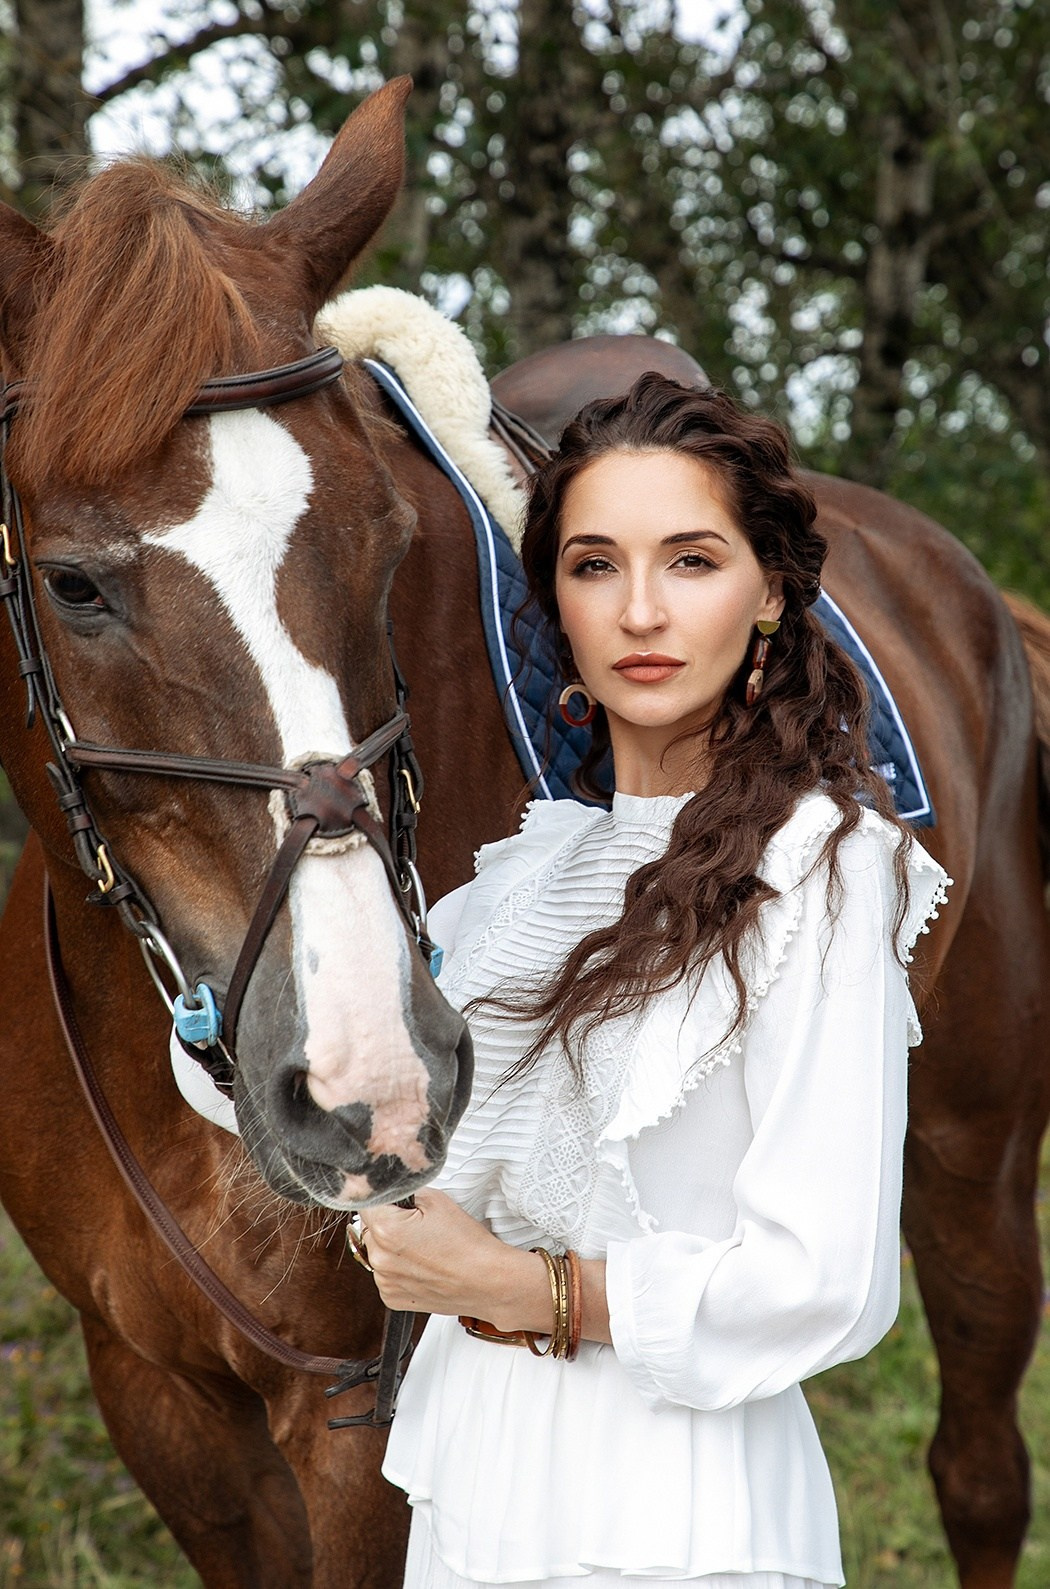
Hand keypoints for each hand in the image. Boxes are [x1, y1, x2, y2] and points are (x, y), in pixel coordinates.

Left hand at [359, 1189, 535, 1322]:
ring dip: (390, 1246)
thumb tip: (389, 1191)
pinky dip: (397, 1267)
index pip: (366, 1202)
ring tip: (423, 1247)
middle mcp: (379, 1259)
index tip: (397, 1201)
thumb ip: (404, 1191)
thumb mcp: (437, 1200)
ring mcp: (385, 1282)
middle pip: (369, 1228)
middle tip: (418, 1224)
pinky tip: (422, 1264)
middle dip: (387, 1221)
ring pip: (376, 1252)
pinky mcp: (392, 1298)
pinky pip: (385, 1274)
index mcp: (386, 1230)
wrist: (488, 1282)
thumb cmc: (468, 1244)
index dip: (384, 1198)